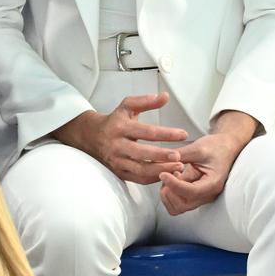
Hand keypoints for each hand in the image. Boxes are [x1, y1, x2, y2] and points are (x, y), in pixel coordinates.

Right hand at [54, 92, 187, 183]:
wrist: (91, 136)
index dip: (166, 133)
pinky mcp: (118, 172)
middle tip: (179, 156)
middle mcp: (117, 145)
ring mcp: (117, 160)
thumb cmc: (114, 121)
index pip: (146, 131)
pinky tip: (166, 173)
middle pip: (142, 153)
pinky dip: (154, 178)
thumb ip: (146, 101)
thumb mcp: (127, 107)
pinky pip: (138, 178)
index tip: (183, 134)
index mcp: (120, 127)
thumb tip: (165, 96)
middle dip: (162, 155)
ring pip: (140, 169)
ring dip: (160, 169)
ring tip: (178, 167)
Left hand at [158, 110, 256, 214]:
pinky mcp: (192, 195)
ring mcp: (200, 196)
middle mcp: (207, 194)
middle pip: (182, 205)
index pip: (191, 192)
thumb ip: (181, 154)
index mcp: (212, 183)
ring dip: (168, 194)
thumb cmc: (215, 147)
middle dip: (169, 191)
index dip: (174, 184)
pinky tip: (172, 178)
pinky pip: (177, 202)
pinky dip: (169, 194)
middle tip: (165, 174)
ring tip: (169, 176)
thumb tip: (163, 158)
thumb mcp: (198, 148)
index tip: (163, 174)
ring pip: (178, 207)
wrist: (224, 148)